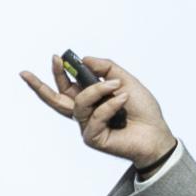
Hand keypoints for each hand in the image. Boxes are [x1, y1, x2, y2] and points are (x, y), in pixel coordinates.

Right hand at [20, 52, 176, 170]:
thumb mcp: (125, 81)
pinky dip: (110, 106)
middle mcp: (85, 114)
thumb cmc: (142, 110)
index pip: (66, 87)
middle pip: (55, 100)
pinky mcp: (93, 138)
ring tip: (118, 87)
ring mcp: (87, 127)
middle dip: (42, 85)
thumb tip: (83, 59)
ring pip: (80, 103)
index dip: (59, 72)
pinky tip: (123, 102)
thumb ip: (105, 69)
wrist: (157, 133)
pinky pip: (95, 116)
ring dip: (99, 90)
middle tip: (38, 67)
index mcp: (90, 100)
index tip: (55, 57)